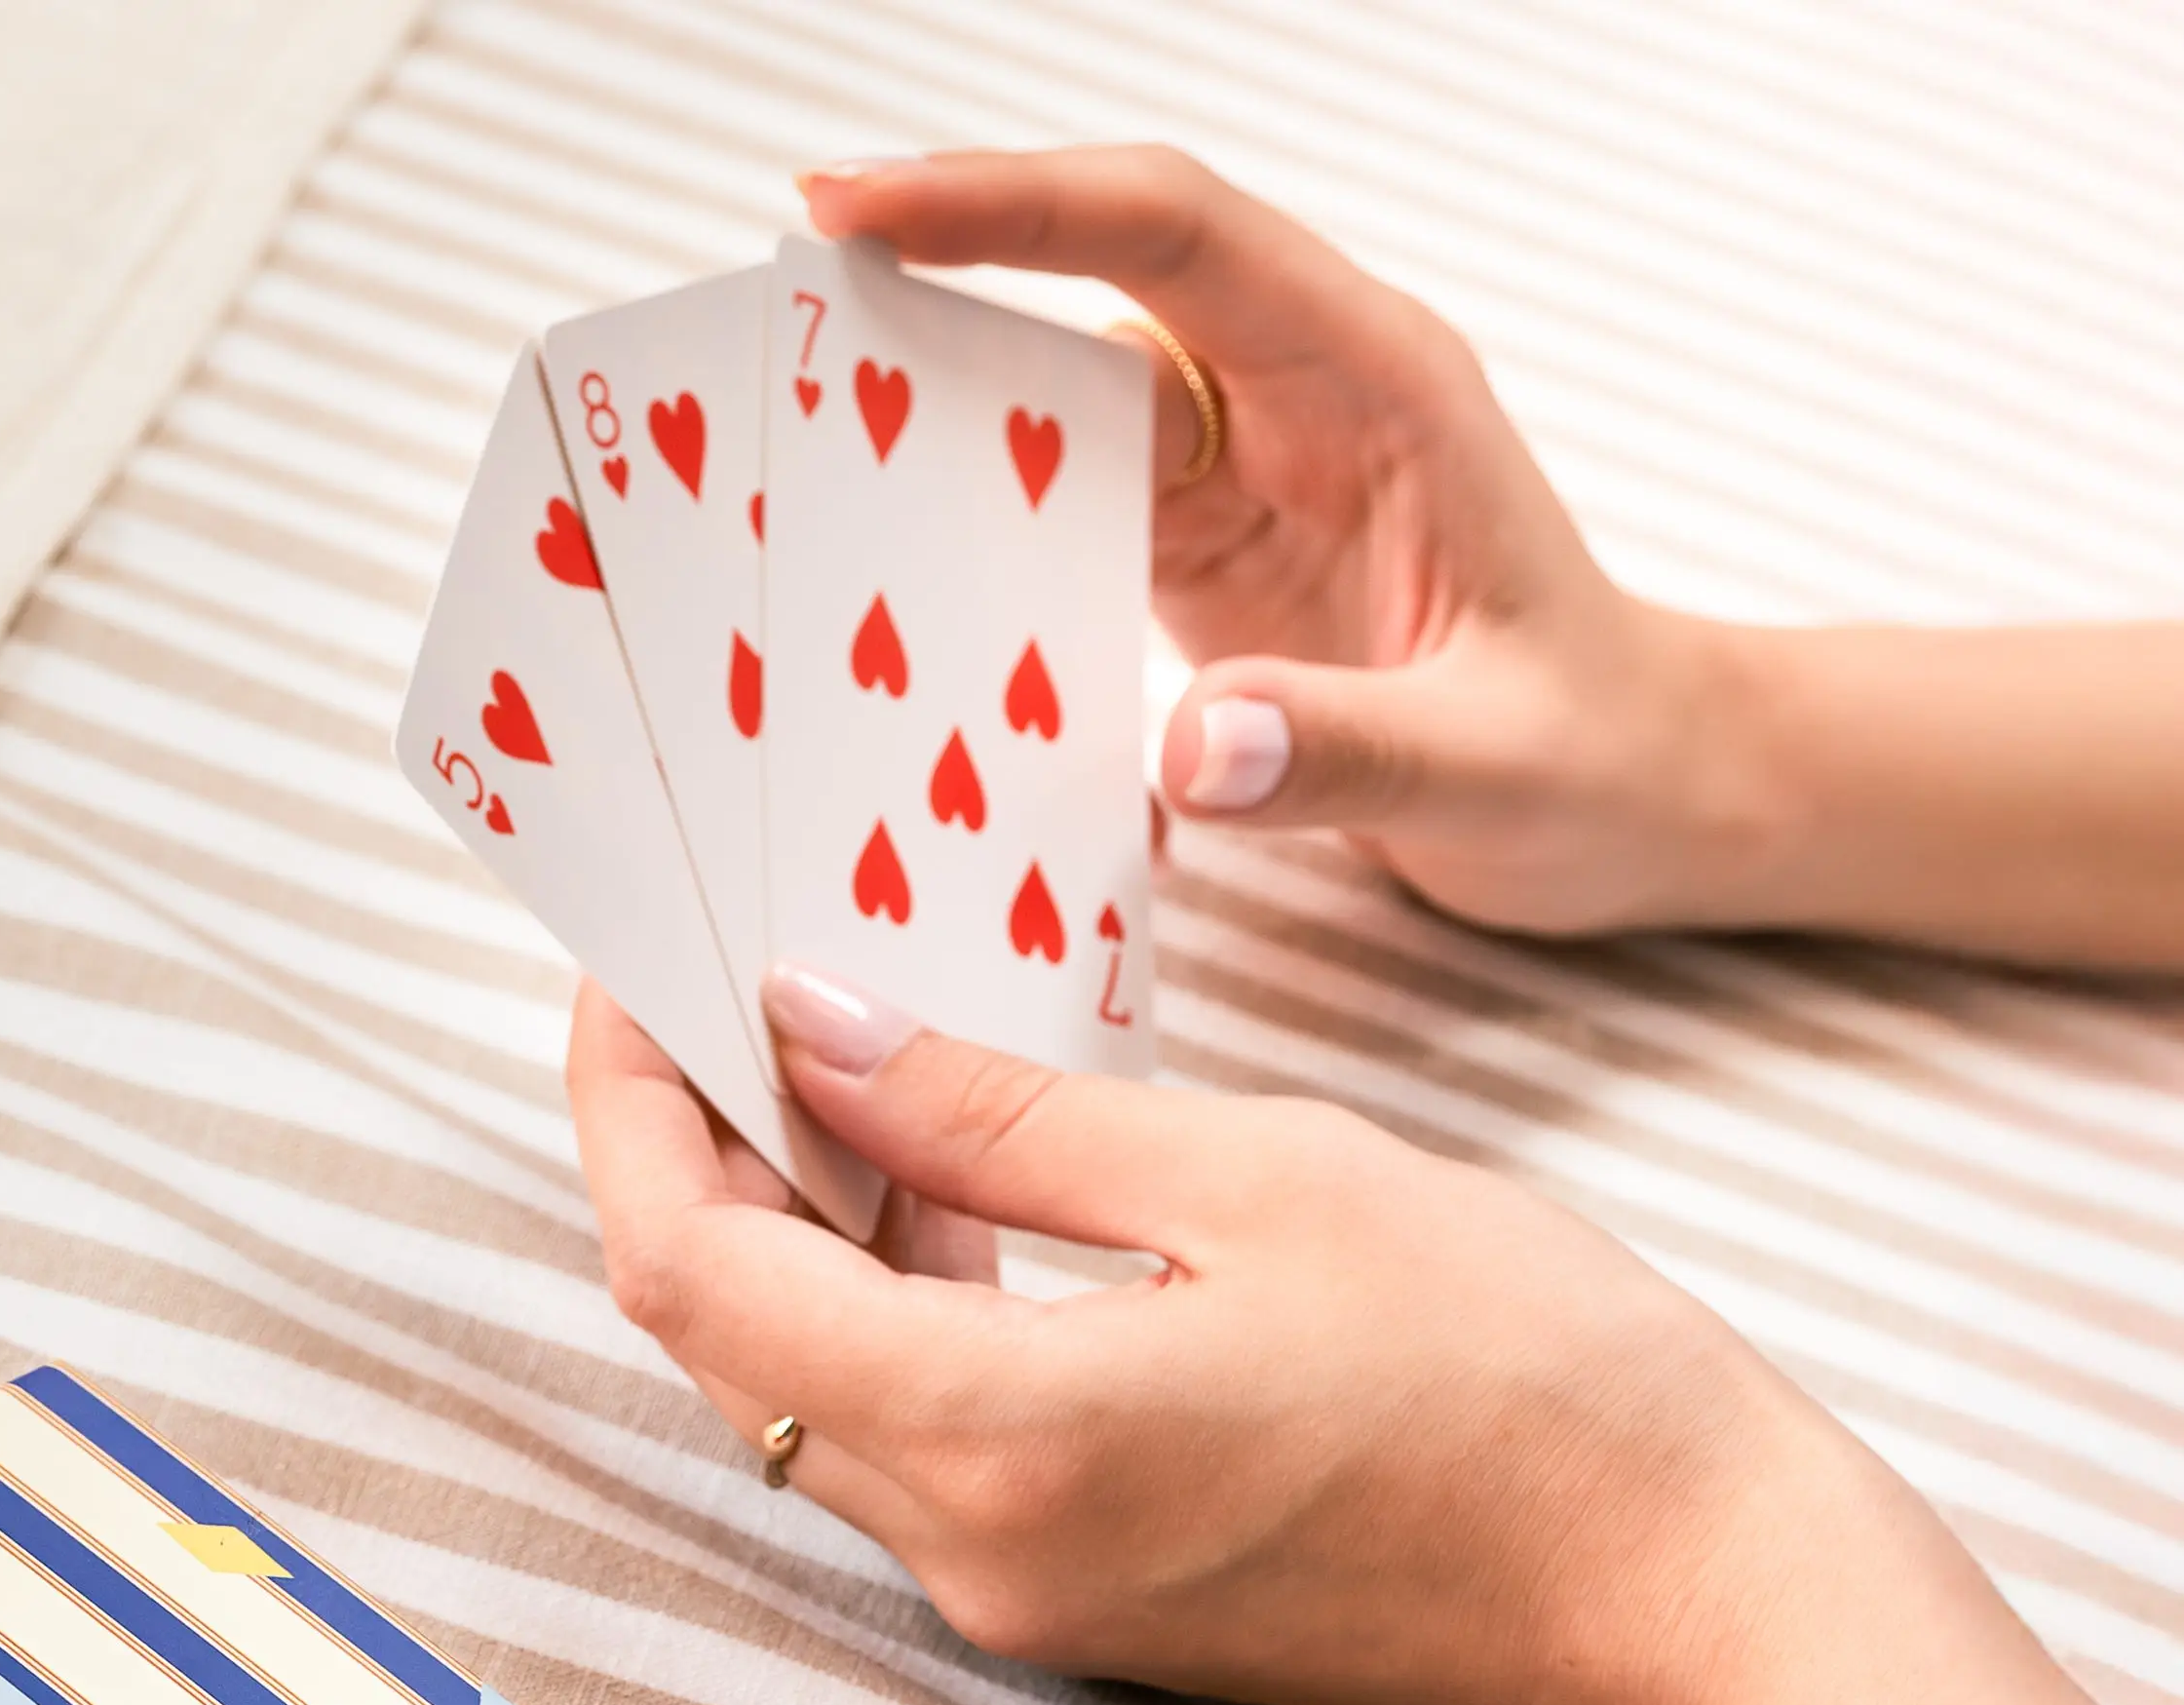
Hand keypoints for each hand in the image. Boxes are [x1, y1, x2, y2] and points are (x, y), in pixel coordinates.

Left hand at [572, 968, 2183, 1704]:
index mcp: (1001, 1440)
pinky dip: (887, 1312)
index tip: (634, 984)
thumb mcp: (1255, 1175)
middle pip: (723, 1344)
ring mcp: (1017, 1595)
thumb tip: (811, 1032)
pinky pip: (908, 1443)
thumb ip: (996, 1117)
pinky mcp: (1072, 1600)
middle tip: (718, 997)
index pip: (690, 1275)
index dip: (628, 1114)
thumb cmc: (1527, 1368)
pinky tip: (938, 1190)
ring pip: (806, 1397)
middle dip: (690, 1161)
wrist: (1695, 1586)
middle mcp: (971, 1551)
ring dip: (789, 1235)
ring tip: (832, 1062)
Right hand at [804, 146, 2183, 969]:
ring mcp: (1241, 468)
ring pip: (1051, 385)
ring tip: (776, 441)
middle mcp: (1295, 397)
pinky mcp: (1197, 551)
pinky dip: (957, 522)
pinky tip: (870, 574)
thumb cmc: (1600, 757)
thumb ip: (1345, 754)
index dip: (1013, 203)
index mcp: (1375, 383)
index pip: (1172, 235)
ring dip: (924, 404)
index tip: (861, 210)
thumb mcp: (1494, 768)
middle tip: (761, 322)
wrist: (1646, 797)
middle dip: (928, 269)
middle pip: (1086, 277)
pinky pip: (1052, 499)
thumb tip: (1193, 749)